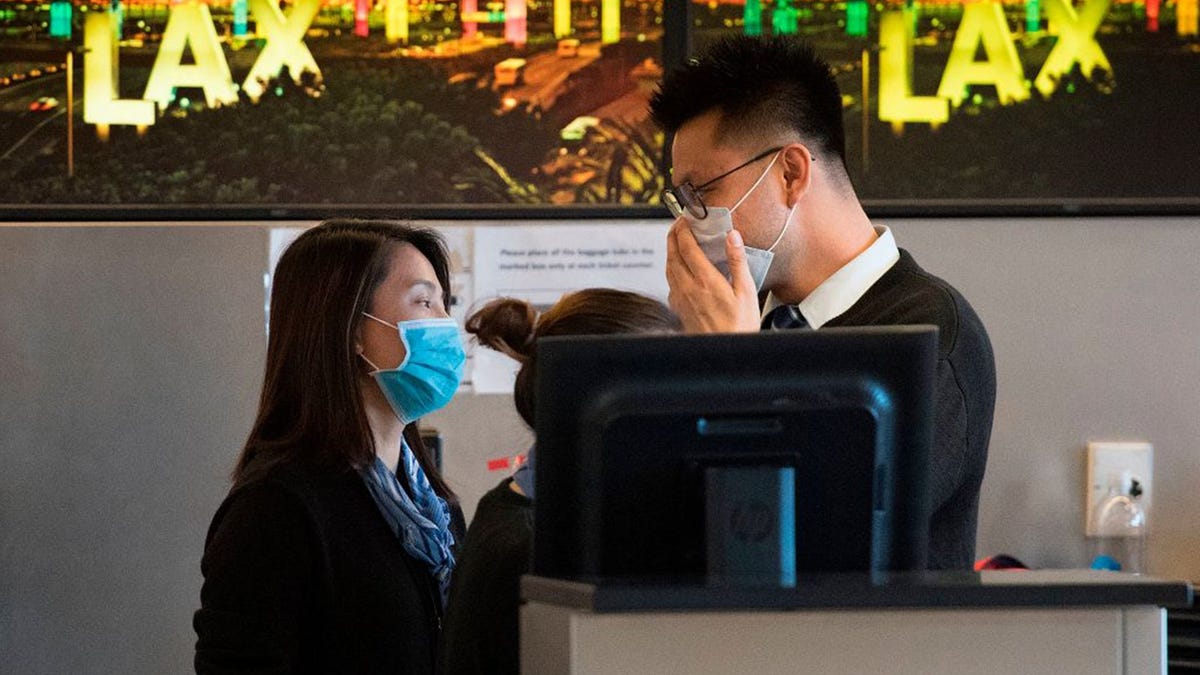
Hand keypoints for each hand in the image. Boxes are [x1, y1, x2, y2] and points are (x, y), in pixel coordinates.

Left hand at [665, 219, 760, 333]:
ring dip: (670, 251)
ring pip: (668, 268)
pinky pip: (670, 283)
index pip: (686, 247)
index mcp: (705, 281)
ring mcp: (681, 299)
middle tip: (678, 224)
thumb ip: (738, 261)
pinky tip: (679, 269)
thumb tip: (732, 237)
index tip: (685, 219)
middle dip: (672, 236)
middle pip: (672, 254)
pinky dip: (672, 269)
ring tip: (677, 241)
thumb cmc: (739, 326)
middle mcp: (688, 288)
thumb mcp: (746, 291)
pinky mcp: (679, 308)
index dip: (683, 229)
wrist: (724, 352)